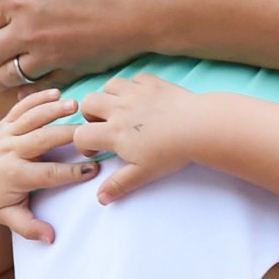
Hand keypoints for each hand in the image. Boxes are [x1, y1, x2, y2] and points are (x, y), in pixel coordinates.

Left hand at [0, 89, 97, 241]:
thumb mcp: (6, 217)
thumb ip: (28, 227)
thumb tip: (51, 238)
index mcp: (14, 175)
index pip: (48, 174)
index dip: (72, 172)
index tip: (94, 170)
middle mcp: (10, 152)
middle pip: (44, 140)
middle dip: (69, 135)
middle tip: (94, 131)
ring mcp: (6, 135)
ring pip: (32, 118)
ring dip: (53, 110)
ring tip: (77, 105)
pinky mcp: (3, 124)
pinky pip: (20, 108)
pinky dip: (36, 99)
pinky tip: (56, 94)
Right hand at [71, 72, 196, 202]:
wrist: (197, 127)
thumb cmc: (170, 152)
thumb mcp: (143, 173)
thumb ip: (119, 185)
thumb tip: (101, 199)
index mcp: (113, 132)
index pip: (81, 134)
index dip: (83, 144)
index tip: (96, 151)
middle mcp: (119, 109)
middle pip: (88, 102)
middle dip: (90, 115)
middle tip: (105, 126)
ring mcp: (135, 92)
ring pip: (109, 86)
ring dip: (109, 96)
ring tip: (122, 110)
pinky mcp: (152, 83)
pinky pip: (134, 78)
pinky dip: (133, 86)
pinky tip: (143, 98)